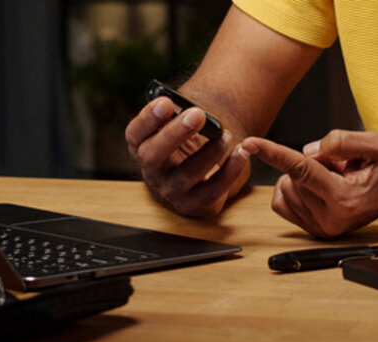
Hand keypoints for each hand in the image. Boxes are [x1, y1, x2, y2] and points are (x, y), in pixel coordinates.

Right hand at [125, 97, 249, 216]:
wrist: (200, 174)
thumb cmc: (187, 143)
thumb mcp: (178, 126)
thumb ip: (178, 115)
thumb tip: (188, 103)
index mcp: (142, 146)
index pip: (135, 134)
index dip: (147, 119)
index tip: (166, 102)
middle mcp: (151, 171)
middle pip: (152, 155)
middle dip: (175, 134)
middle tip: (198, 114)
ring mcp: (171, 190)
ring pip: (186, 174)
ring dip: (209, 152)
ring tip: (226, 135)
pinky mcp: (194, 204)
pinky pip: (213, 190)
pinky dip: (230, 170)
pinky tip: (242, 152)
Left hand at [240, 130, 377, 237]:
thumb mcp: (377, 144)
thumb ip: (342, 142)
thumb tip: (307, 152)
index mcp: (345, 199)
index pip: (301, 170)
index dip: (274, 153)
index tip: (250, 143)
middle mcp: (329, 219)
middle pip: (293, 176)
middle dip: (311, 163)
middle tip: (341, 168)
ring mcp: (319, 228)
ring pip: (285, 187)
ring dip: (303, 176)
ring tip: (335, 179)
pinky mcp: (310, 230)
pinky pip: (280, 201)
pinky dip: (293, 187)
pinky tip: (317, 188)